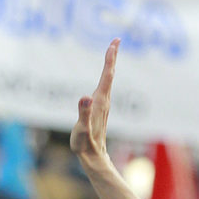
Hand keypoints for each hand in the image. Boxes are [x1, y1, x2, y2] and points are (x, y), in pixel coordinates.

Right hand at [71, 39, 119, 162]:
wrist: (93, 158)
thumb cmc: (85, 145)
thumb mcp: (82, 130)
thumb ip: (84, 113)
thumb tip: (86, 98)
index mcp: (100, 102)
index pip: (107, 76)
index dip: (110, 59)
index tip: (115, 43)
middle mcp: (104, 101)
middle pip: (110, 75)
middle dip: (112, 57)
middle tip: (116, 40)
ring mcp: (103, 105)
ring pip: (108, 80)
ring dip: (110, 65)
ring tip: (112, 51)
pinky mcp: (100, 109)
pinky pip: (104, 87)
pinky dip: (106, 77)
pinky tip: (105, 75)